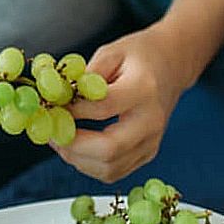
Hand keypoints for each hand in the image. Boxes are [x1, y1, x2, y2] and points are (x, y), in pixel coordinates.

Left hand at [54, 24, 194, 183]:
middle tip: (51, 132)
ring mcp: (151, 141)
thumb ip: (85, 76)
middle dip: (72, 145)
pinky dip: (89, 165)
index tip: (52, 106)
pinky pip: (114, 172)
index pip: (103, 108)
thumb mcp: (111, 52)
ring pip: (109, 168)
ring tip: (60, 139)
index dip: (72, 110)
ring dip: (77, 159)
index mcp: (143, 89)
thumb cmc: (139, 57)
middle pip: (109, 149)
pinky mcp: (147, 154)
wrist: (171, 65)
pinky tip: (77, 147)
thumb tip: (58, 97)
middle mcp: (151, 120)